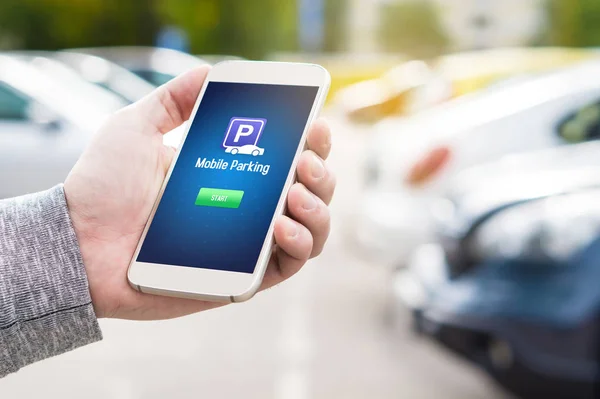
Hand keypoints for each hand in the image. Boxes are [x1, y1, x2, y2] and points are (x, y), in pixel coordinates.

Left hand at [64, 66, 334, 319]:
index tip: (313, 124)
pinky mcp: (242, 278)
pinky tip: (281, 224)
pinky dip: (299, 244)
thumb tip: (209, 72)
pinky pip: (289, 266)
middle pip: (310, 191)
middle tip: (305, 159)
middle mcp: (247, 209)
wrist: (79, 242)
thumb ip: (172, 99)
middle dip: (321, 172)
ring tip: (295, 192)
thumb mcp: (135, 128)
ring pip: (311, 229)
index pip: (287, 158)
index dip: (310, 142)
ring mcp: (248, 245)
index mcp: (231, 174)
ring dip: (318, 208)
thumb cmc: (104, 188)